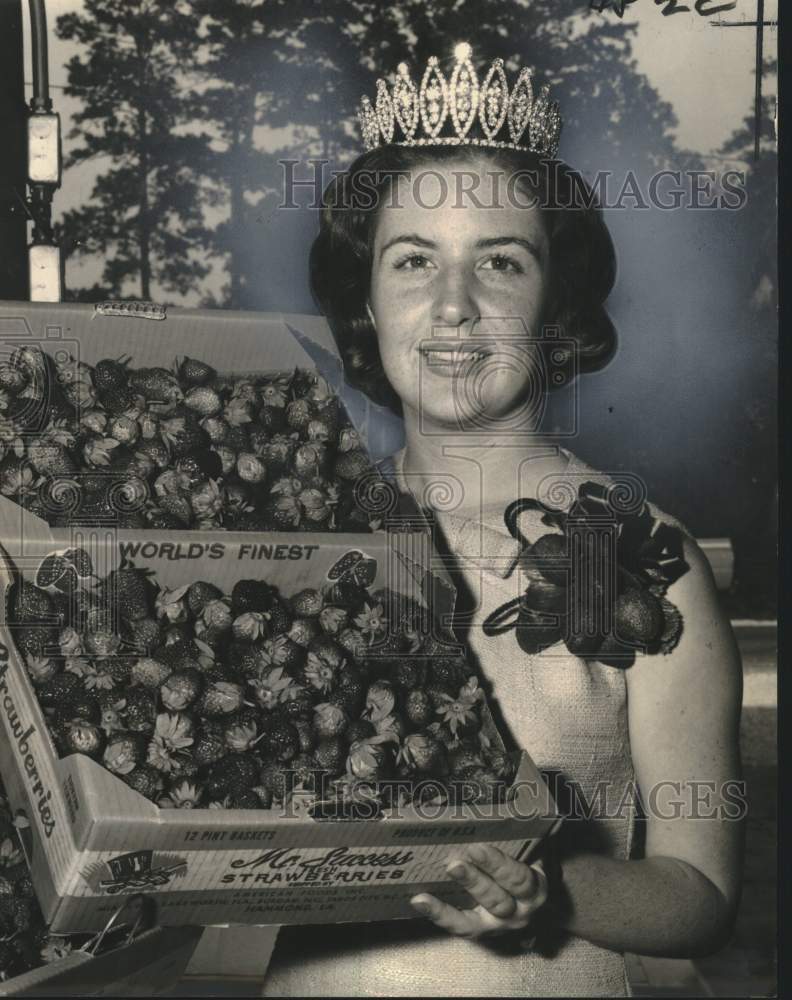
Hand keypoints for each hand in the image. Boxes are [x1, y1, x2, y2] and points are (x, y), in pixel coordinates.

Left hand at [410, 843, 548, 940]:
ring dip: (455, 897)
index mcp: (534, 889)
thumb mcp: (534, 856)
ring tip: (440, 876)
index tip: (478, 848)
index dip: (498, 865)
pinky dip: (438, 914)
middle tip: (454, 862)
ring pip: (477, 916)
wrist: (540, 909)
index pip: (519, 879)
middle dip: (474, 880)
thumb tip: (495, 808)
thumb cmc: (528, 871)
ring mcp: (498, 926)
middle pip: (497, 899)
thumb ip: (520, 838)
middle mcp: (519, 912)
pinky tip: (420, 900)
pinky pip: (459, 927)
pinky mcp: (480, 933)